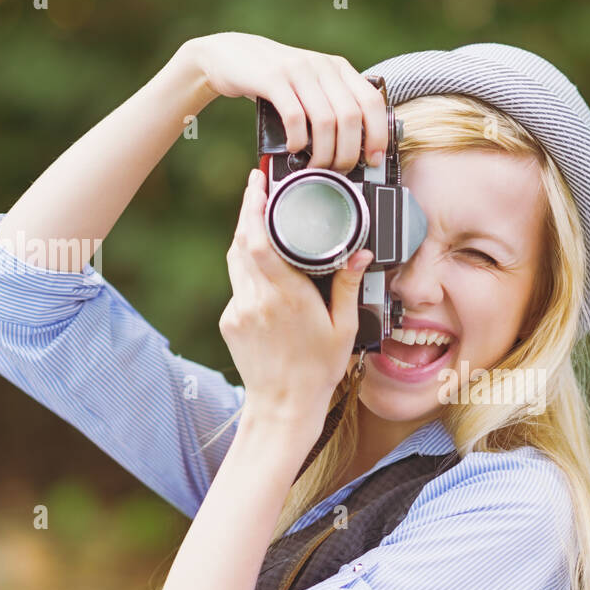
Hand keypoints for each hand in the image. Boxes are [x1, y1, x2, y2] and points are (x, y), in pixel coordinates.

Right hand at [182, 32, 388, 172]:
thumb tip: (358, 148)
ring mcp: (298, 70)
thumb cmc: (276, 79)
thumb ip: (333, 105)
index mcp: (338, 69)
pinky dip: (298, 141)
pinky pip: (295, 117)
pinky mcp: (273, 78)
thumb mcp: (311, 85)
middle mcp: (322, 66)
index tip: (374, 159)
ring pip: (326, 121)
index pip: (371, 102)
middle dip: (348, 152)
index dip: (378, 134)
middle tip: (339, 170)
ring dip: (324, 152)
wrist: (231, 55)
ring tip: (316, 166)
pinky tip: (294, 149)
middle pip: (350, 117)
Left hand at [220, 167, 373, 430]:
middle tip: (258, 188)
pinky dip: (248, 269)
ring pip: (236, 259)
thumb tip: (360, 254)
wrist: (283, 406)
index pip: (259, 240)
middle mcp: (257, 299)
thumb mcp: (343, 328)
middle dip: (248, 211)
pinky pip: (237, 284)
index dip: (254, 207)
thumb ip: (348, 287)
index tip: (259, 183)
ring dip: (245, 236)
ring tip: (260, 217)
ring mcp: (239, 310)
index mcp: (286, 297)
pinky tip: (265, 269)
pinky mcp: (230, 320)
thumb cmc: (317, 371)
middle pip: (242, 241)